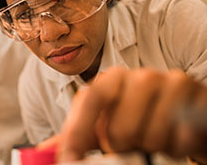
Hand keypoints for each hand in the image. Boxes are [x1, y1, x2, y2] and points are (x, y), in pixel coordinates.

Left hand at [58, 67, 206, 161]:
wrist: (186, 120)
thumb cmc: (140, 122)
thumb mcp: (105, 128)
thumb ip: (77, 136)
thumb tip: (41, 152)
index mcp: (112, 80)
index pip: (89, 101)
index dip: (78, 134)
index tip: (70, 160)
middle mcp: (140, 76)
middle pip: (118, 127)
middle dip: (120, 148)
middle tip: (129, 146)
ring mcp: (171, 83)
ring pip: (148, 137)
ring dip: (149, 149)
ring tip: (152, 140)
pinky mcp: (196, 96)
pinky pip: (179, 138)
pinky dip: (174, 148)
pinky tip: (174, 139)